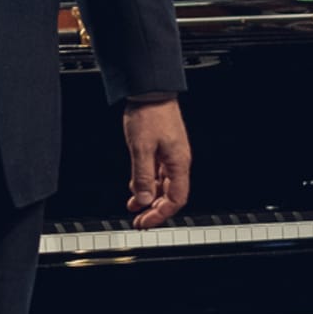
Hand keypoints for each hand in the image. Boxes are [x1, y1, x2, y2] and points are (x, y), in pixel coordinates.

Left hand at [121, 98, 191, 228]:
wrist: (150, 91)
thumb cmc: (149, 115)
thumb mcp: (141, 148)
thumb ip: (142, 176)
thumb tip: (143, 201)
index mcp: (179, 163)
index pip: (176, 199)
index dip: (161, 213)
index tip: (144, 222)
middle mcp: (178, 162)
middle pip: (170, 195)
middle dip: (154, 209)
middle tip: (138, 220)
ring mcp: (170, 155)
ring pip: (162, 185)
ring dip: (148, 197)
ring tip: (133, 207)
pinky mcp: (162, 149)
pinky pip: (157, 173)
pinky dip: (146, 183)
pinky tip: (134, 188)